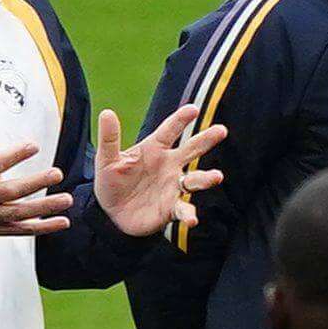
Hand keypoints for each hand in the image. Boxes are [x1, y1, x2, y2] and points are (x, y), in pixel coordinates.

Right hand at [0, 109, 71, 237]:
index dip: (15, 155)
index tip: (33, 146)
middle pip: (12, 190)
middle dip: (36, 182)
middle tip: (56, 174)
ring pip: (21, 212)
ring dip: (45, 207)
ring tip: (65, 199)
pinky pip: (23, 229)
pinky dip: (43, 227)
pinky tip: (61, 221)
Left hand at [90, 104, 227, 243]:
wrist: (111, 214)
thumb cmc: (112, 182)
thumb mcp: (106, 161)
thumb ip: (109, 138)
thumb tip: (107, 113)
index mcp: (155, 149)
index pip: (170, 130)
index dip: (181, 119)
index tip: (193, 109)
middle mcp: (169, 165)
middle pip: (191, 149)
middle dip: (206, 140)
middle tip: (221, 130)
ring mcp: (173, 187)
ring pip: (194, 180)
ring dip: (206, 178)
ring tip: (217, 177)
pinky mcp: (171, 209)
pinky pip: (183, 210)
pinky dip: (189, 214)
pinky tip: (192, 219)